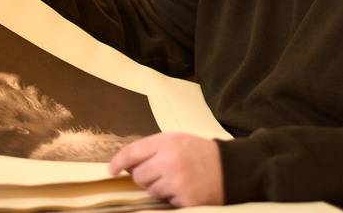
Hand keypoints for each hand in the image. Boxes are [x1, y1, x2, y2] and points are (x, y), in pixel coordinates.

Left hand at [108, 132, 223, 207]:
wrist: (230, 168)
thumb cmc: (199, 153)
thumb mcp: (176, 140)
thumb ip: (151, 148)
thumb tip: (126, 165)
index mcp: (168, 142)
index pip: (132, 152)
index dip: (118, 162)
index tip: (111, 170)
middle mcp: (170, 161)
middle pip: (139, 176)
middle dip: (145, 176)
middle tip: (162, 172)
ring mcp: (178, 183)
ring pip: (151, 191)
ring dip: (159, 188)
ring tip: (176, 180)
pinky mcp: (185, 201)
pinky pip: (165, 202)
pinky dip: (171, 198)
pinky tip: (184, 189)